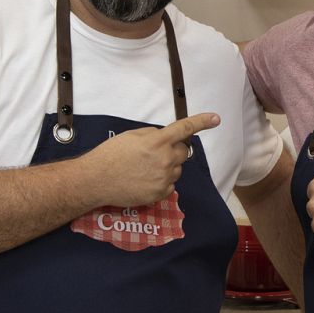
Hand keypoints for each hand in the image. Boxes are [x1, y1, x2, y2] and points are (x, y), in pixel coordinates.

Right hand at [83, 112, 219, 206]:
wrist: (97, 180)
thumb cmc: (111, 155)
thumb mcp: (132, 136)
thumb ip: (153, 135)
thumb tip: (166, 138)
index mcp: (157, 141)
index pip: (185, 128)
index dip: (202, 122)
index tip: (216, 118)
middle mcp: (165, 159)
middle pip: (184, 151)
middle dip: (175, 150)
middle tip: (156, 153)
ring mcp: (164, 178)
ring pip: (177, 169)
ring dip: (168, 166)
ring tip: (145, 169)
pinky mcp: (161, 193)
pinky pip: (170, 184)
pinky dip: (162, 181)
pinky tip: (144, 180)